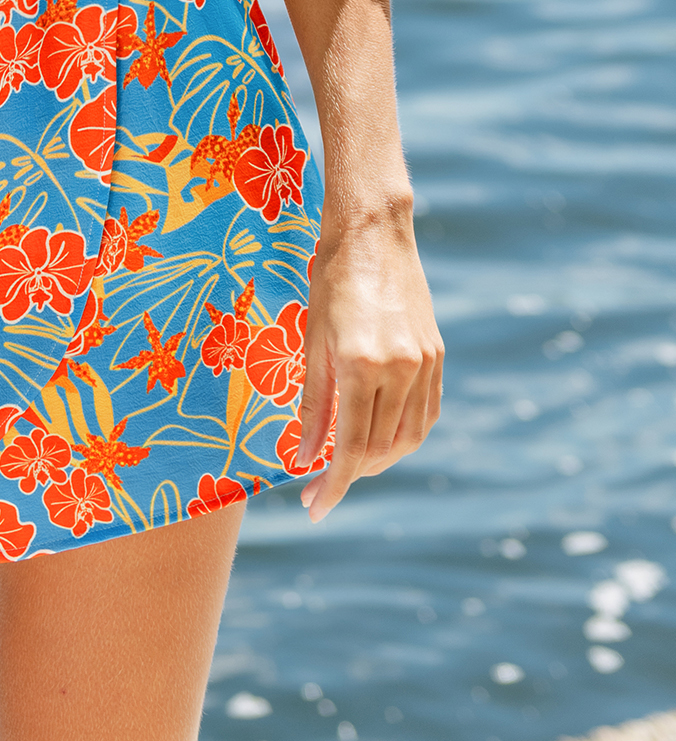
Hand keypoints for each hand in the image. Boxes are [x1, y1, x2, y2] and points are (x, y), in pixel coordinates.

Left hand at [293, 209, 443, 522]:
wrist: (372, 233)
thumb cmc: (330, 281)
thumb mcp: (310, 342)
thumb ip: (311, 405)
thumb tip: (303, 458)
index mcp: (361, 365)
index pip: (350, 448)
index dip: (333, 485)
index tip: (313, 508)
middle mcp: (400, 369)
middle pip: (381, 449)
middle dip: (352, 474)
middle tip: (321, 481)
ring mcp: (424, 364)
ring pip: (408, 438)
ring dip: (379, 459)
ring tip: (348, 462)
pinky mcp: (436, 356)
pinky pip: (425, 414)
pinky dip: (403, 435)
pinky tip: (380, 435)